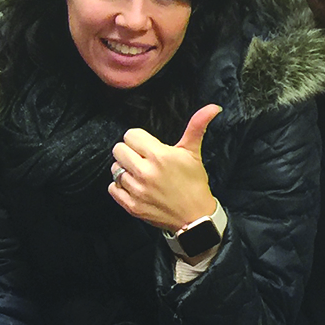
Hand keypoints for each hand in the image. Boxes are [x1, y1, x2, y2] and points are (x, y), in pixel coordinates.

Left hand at [110, 104, 221, 237]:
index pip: (130, 135)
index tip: (148, 146)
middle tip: (142, 158)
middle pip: (119, 149)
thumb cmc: (194, 183)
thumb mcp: (193, 153)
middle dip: (129, 151)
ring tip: (139, 173)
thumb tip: (212, 107)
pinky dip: (120, 186)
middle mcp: (145, 172)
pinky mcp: (131, 206)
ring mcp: (137, 191)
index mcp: (159, 156)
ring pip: (115, 169)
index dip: (139, 138)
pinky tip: (134, 186)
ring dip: (125, 169)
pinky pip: (112, 188)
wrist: (195, 217)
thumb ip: (197, 126)